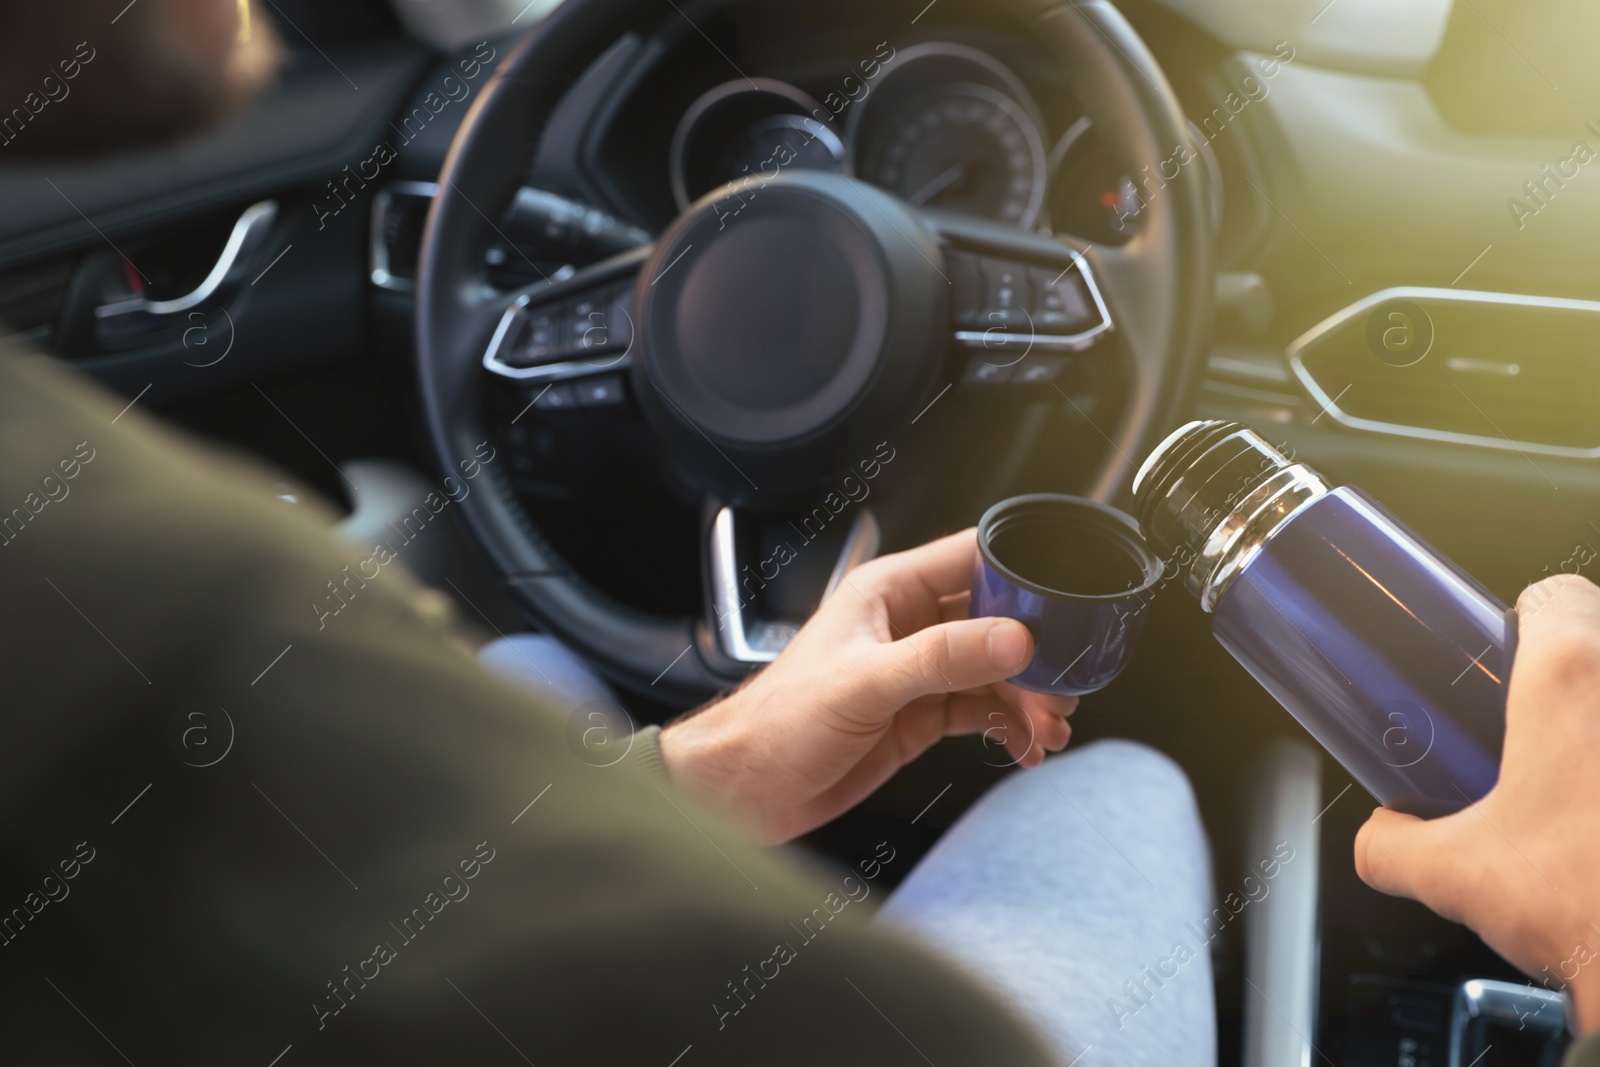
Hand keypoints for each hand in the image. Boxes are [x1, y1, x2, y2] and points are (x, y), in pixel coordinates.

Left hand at [658, 529, 1076, 843]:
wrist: (744, 790)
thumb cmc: (776, 723)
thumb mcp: (866, 684)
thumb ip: (942, 658)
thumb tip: (1012, 637)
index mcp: (889, 592)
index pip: (972, 558)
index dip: (1023, 574)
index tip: (1064, 604)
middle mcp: (907, 625)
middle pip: (997, 620)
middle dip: (1037, 654)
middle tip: (1062, 689)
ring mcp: (916, 672)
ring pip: (996, 671)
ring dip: (1030, 698)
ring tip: (1051, 728)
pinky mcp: (918, 716)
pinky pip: (982, 710)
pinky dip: (1011, 727)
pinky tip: (1025, 747)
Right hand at [1355, 574, 1599, 1029]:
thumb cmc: (1590, 910)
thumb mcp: (1454, 877)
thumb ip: (1392, 847)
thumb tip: (1380, 840)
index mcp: (1568, 679)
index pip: (1553, 595)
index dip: (1524, 618)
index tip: (1504, 651)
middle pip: (1598, 640)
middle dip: (1567, 679)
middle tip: (1536, 726)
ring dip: (1598, 728)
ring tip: (1581, 781)